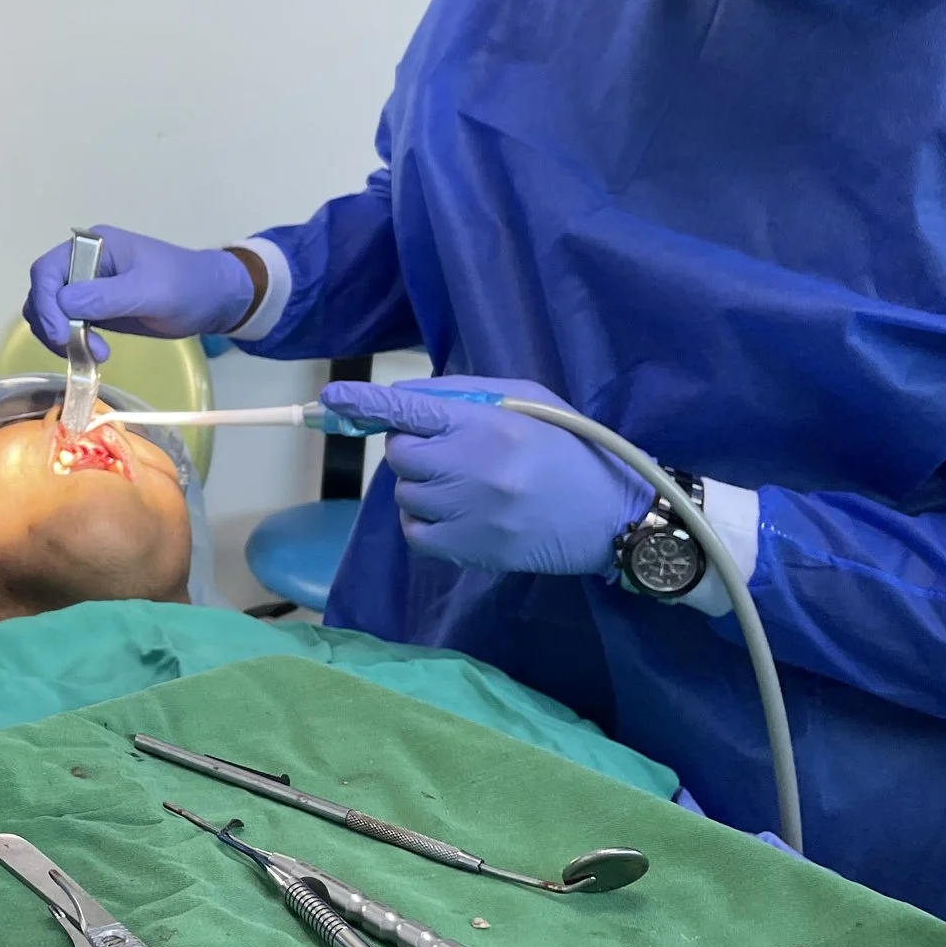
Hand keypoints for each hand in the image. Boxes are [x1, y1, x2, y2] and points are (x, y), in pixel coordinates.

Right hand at [24, 226, 256, 359]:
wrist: (210, 298)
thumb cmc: (184, 285)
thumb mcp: (148, 291)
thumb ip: (105, 296)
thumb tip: (63, 304)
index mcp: (92, 246)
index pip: (47, 270)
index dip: (45, 302)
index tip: (60, 334)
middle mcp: (82, 263)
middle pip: (42, 292)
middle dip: (52, 324)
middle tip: (80, 350)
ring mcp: (86, 286)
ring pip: (49, 312)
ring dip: (60, 337)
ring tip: (94, 354)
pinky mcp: (93, 308)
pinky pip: (66, 325)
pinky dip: (71, 342)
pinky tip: (94, 354)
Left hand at [317, 377, 652, 575]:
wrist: (613, 516)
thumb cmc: (570, 449)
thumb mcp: (529, 401)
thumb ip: (465, 396)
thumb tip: (405, 398)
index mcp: (488, 425)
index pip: (411, 410)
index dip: (367, 403)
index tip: (332, 399)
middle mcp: (473, 468)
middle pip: (399, 454)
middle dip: (413, 449)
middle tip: (448, 451)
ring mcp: (470, 513)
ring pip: (405, 493)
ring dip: (422, 485)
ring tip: (463, 484)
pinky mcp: (472, 550)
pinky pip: (415, 532)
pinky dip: (423, 521)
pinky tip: (454, 512)